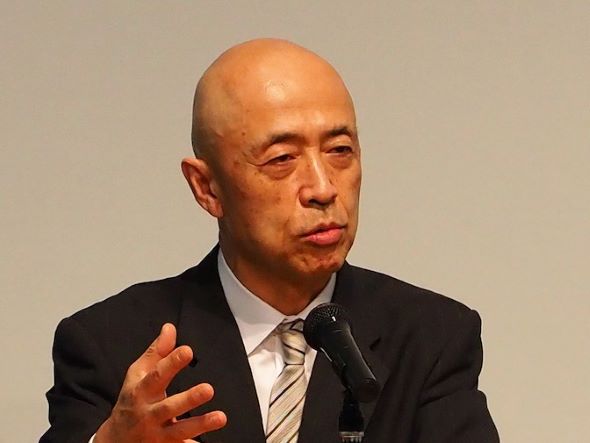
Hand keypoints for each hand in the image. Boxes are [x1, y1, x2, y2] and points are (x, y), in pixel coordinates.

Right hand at [95, 323, 226, 442]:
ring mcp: (157, 434)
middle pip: (169, 407)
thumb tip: (170, 328)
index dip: (172, 362)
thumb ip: (157, 352)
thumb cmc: (132, 400)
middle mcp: (149, 414)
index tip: (187, 351)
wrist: (115, 440)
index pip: (157, 375)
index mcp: (142, 391)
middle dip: (188, 399)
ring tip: (220, 417)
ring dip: (200, 424)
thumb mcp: (138, 375)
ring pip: (179, 430)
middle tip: (208, 389)